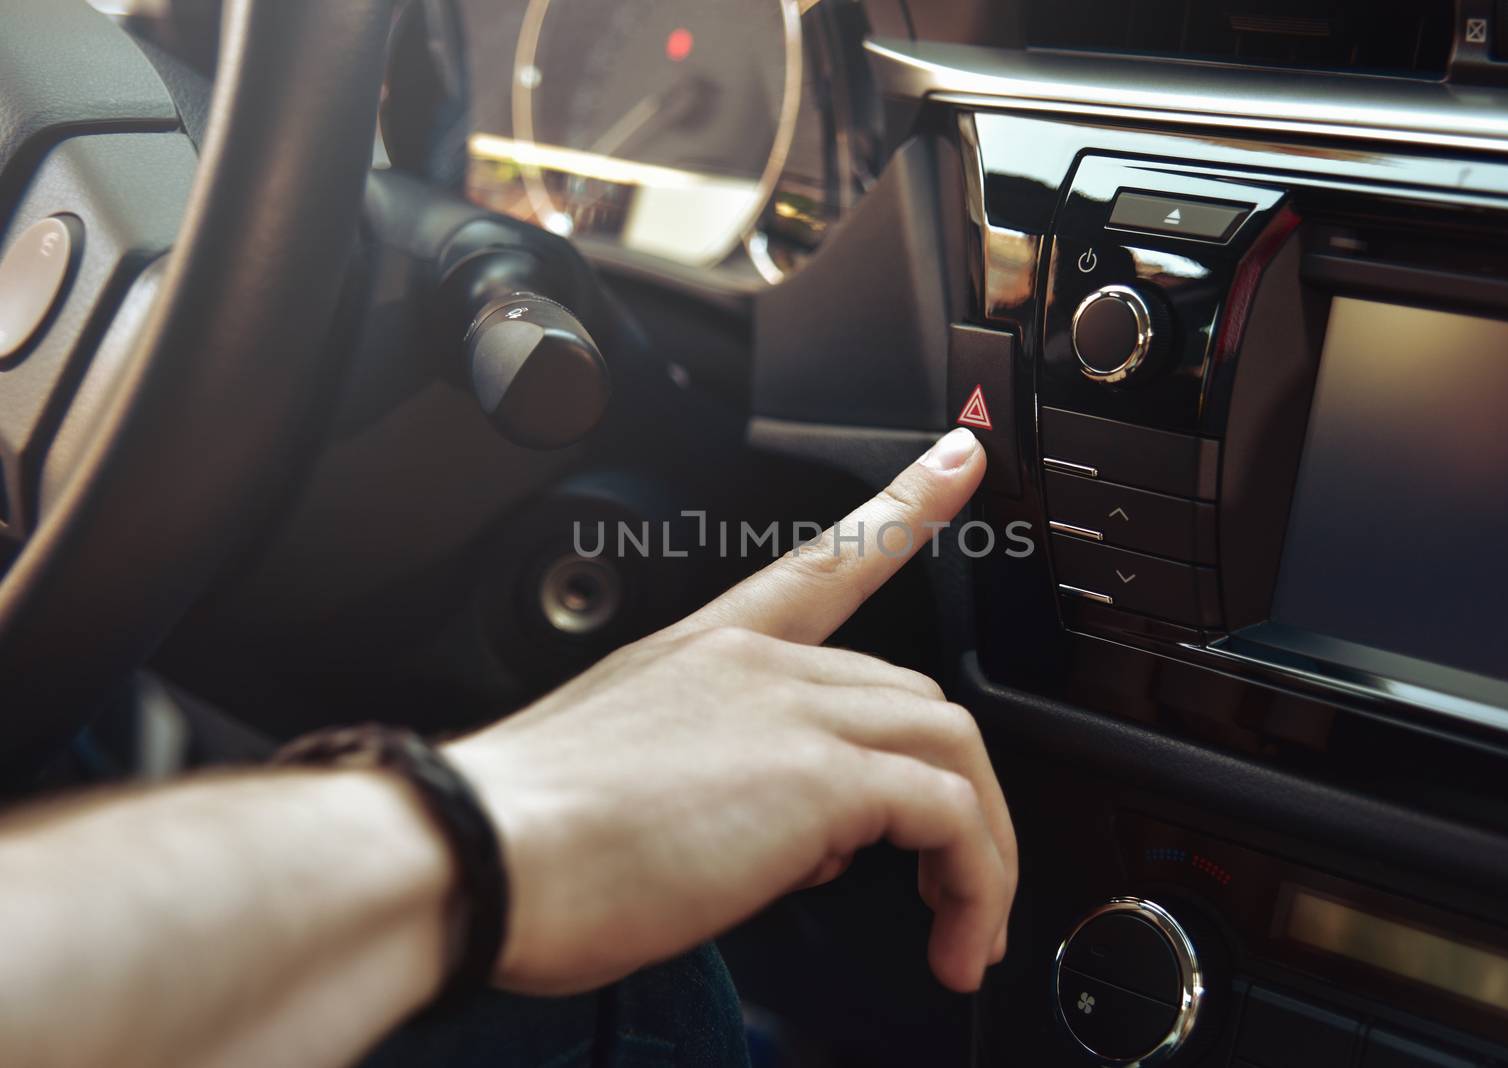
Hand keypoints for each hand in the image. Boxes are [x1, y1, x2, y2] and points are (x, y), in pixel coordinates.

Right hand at [446, 427, 1015, 995]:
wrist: (475, 855)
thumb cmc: (525, 841)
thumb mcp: (628, 786)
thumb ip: (726, 790)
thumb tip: (800, 842)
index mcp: (705, 653)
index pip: (826, 563)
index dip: (904, 507)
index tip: (958, 460)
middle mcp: (757, 666)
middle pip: (912, 698)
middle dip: (948, 794)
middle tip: (943, 885)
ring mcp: (790, 711)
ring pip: (949, 745)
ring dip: (979, 845)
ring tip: (966, 928)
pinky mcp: (816, 776)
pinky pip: (948, 814)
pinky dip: (975, 879)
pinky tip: (955, 932)